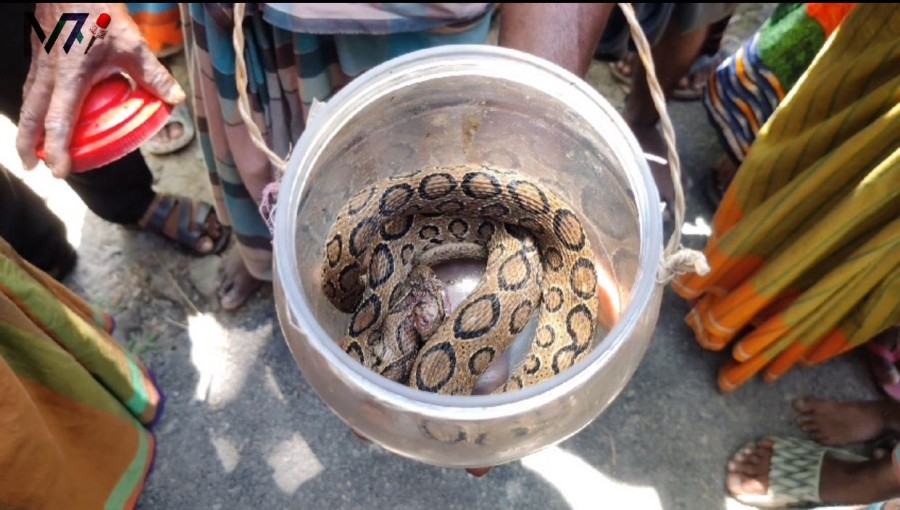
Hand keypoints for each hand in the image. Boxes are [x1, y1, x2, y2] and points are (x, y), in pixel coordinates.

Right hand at [17, 3, 184, 177]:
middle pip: (31, 117)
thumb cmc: (100, 13)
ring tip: (33, 146)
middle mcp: (48, 73)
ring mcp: (40, 63)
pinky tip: (42, 110)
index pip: (59, 122)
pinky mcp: (39, 54)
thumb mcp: (133, 46)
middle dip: (28, 145)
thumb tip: (176, 98)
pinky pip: (31, 85)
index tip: (61, 171)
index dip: (58, 150)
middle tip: (30, 165)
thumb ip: (154, 75)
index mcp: (69, 77)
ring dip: (28, 125)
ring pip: (27, 100)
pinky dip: (33, 104)